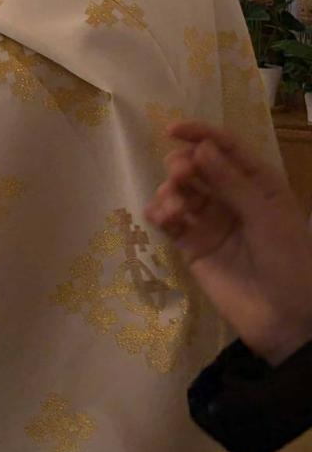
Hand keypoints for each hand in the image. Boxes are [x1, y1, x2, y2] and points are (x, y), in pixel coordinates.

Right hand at [145, 121, 311, 364]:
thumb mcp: (266, 217)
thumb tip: (199, 147)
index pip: (225, 148)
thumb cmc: (290, 261)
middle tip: (179, 175)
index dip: (200, 134)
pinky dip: (160, 212)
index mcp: (258, 184)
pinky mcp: (192, 246)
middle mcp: (231, 197)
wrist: (289, 320)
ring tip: (174, 207)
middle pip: (196, 166)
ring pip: (179, 191)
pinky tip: (162, 218)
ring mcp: (210, 221)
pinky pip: (168, 220)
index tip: (172, 131)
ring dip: (170, 190)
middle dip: (182, 165)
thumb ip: (230, 182)